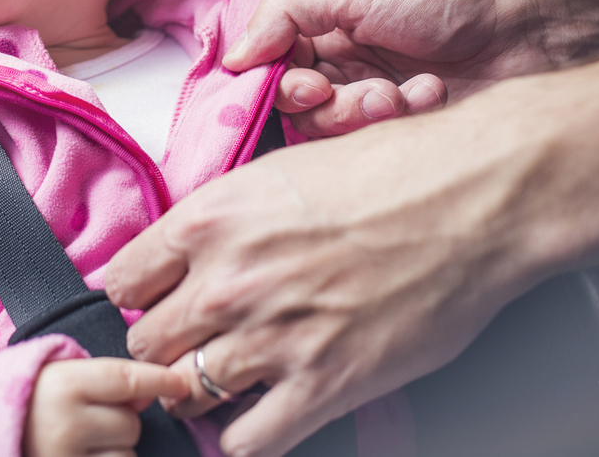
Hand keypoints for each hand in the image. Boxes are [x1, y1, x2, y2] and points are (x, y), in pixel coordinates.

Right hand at [24, 357, 191, 456]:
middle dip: (121, 424)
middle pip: (130, 424)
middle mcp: (66, 424)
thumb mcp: (61, 376)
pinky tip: (86, 455)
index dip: (160, 380)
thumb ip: (107, 379)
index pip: (128, 379)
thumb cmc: (31, 400)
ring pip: (124, 456)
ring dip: (114, 452)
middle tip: (90, 421)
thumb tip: (153, 390)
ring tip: (81, 445)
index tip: (182, 383)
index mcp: (64, 385)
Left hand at [105, 90, 558, 456]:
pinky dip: (247, 436)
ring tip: (234, 377)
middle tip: (199, 341)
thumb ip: (228, 219)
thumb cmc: (395, 169)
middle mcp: (228, 280)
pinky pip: (249, 440)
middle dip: (169, 344)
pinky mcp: (324, 384)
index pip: (121, 280)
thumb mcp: (284, 172)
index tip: (158, 301)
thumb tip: (194, 254)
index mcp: (211, 218)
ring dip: (204, 390)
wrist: (478, 195)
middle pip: (145, 343)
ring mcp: (273, 337)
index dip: (140, 295)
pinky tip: (265, 414)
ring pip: (187, 392)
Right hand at [224, 0, 554, 137]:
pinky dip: (404, 122)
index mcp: (321, 32)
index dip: (278, 86)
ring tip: (406, 91)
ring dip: (366, 114)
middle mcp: (340, 69)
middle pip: (296, 112)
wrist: (527, 26)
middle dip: (326, 105)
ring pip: (333, 135)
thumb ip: (284, 14)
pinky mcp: (405, 137)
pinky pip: (376, 149)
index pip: (269, 72)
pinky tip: (433, 95)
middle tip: (360, 90)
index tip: (307, 84)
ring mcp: (372, 105)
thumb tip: (232, 56)